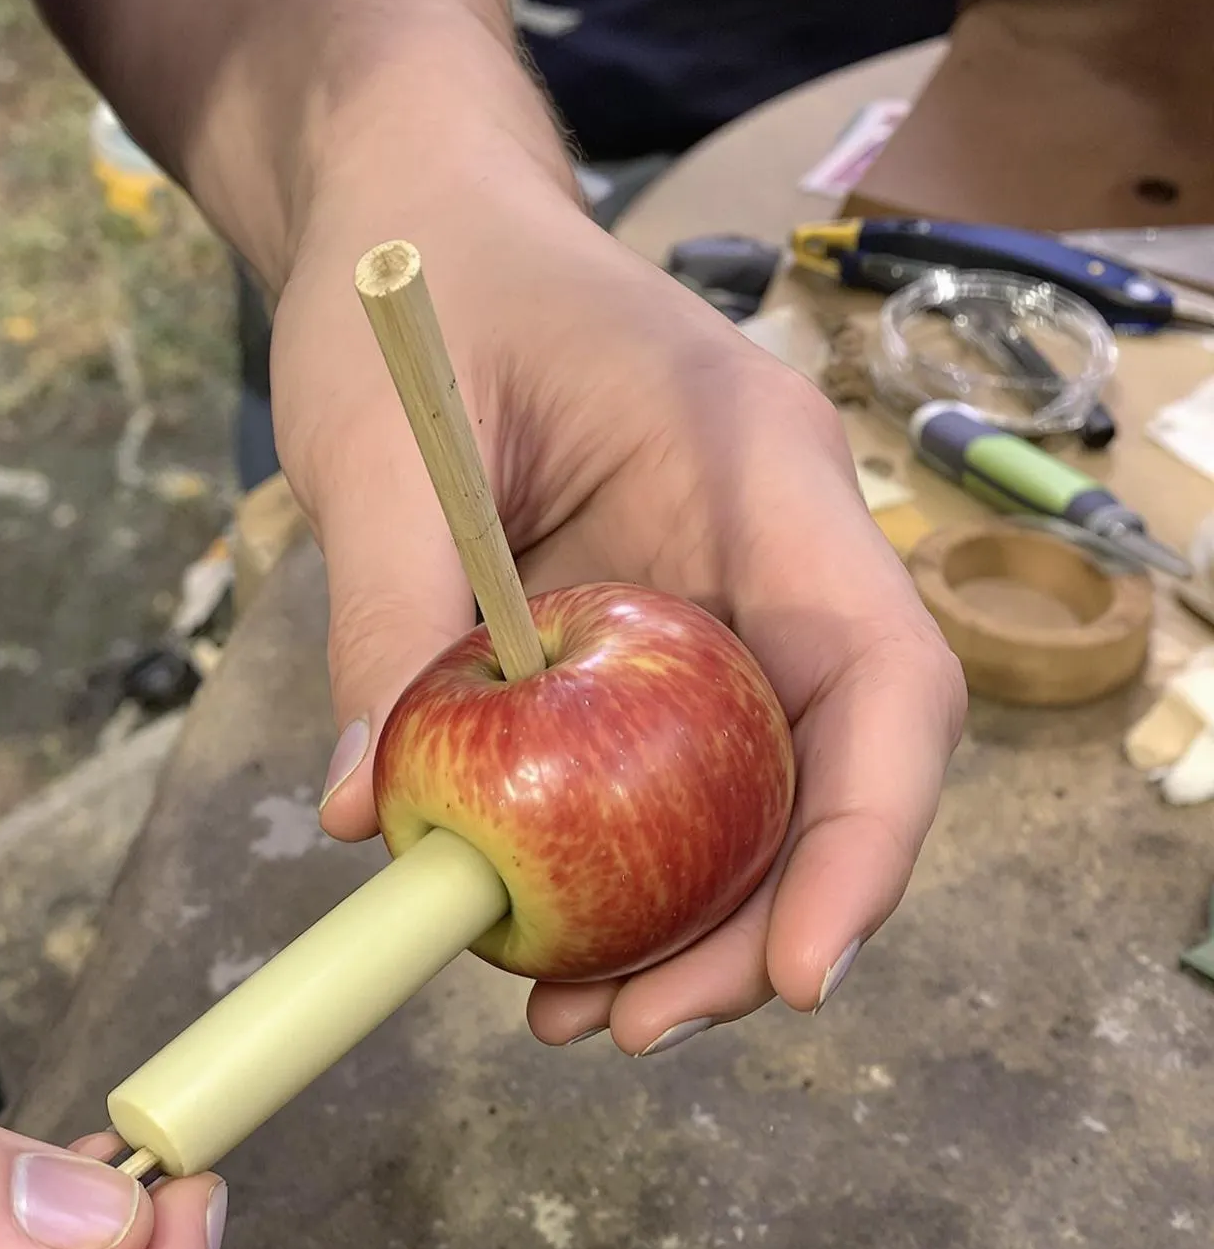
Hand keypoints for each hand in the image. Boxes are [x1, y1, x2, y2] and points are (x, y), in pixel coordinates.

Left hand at [273, 69, 964, 1053]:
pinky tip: (533, 941)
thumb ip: (388, 623)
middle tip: (623, 1031)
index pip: (882, 677)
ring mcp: (710, 601)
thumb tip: (365, 825)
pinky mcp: (640, 643)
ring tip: (567, 1016)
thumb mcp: (380, 442)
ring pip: (751, 799)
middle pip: (827, 774)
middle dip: (756, 928)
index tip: (799, 979)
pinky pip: (661, 779)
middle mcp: (765, 551)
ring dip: (682, 926)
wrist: (406, 217)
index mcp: (755, 471)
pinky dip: (615, 871)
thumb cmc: (409, 280)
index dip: (863, 841)